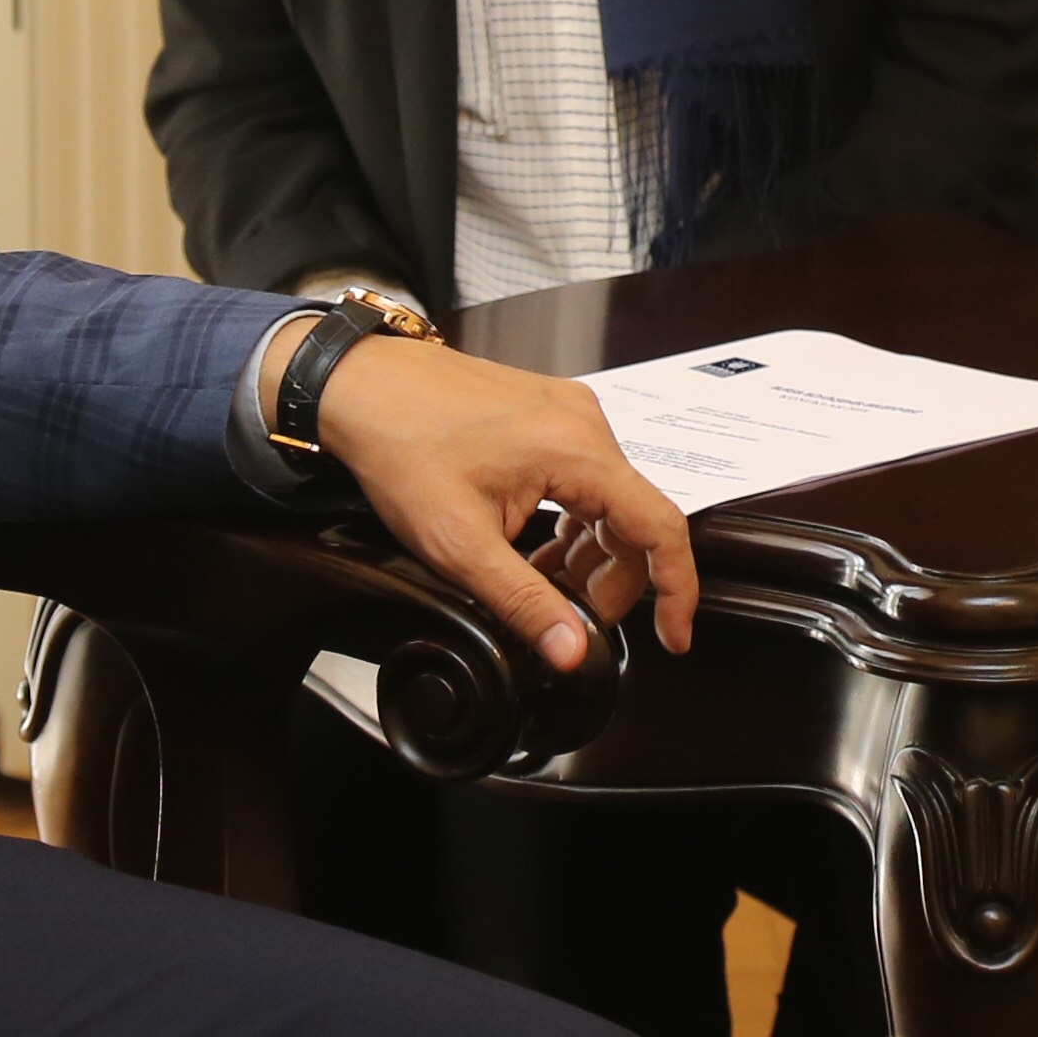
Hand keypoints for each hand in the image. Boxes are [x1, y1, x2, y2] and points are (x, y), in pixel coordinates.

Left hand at [287, 329, 698, 670]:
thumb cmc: (401, 447)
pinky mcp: (550, 411)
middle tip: (574, 621)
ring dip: (589, 553)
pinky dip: (572, 522)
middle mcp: (586, 422)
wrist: (361, 384)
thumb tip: (573, 651)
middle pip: (634, 517)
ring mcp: (569, 411)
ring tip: (545, 588)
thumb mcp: (460, 544)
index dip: (676, 588)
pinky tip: (538, 551)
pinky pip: (586, 476)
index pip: (660, 526)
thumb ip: (524, 601)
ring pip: (609, 499)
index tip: (673, 636)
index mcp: (577, 450)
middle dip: (612, 580)